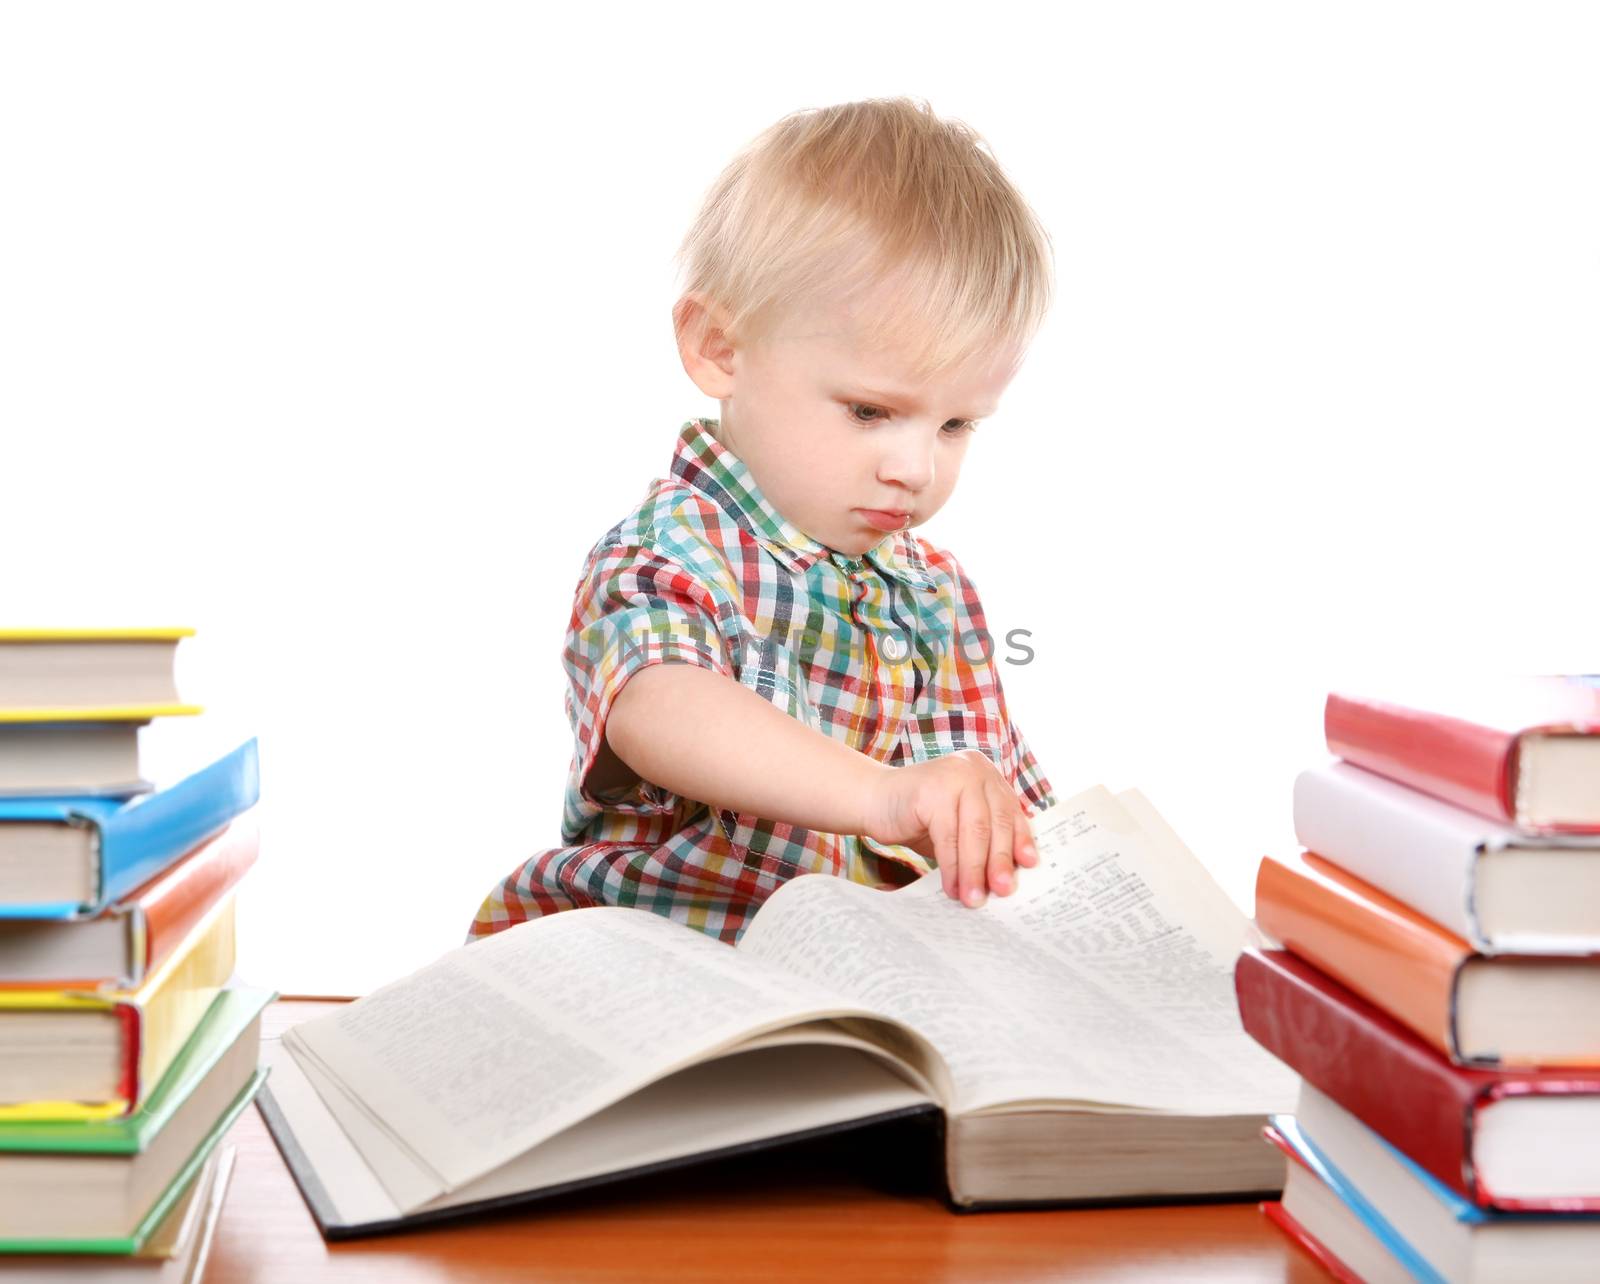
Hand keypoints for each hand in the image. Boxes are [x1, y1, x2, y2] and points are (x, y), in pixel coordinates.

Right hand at [860, 750, 1039, 906]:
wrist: (872, 800)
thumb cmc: (920, 818)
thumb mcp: (960, 826)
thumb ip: (984, 839)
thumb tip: (1008, 878)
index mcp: (988, 775)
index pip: (1011, 812)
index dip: (1021, 840)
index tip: (1028, 867)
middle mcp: (976, 769)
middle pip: (996, 822)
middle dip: (999, 862)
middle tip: (1003, 892)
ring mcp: (954, 775)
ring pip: (974, 831)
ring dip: (975, 870)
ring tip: (974, 899)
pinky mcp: (932, 789)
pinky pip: (948, 836)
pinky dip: (951, 866)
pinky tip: (951, 887)